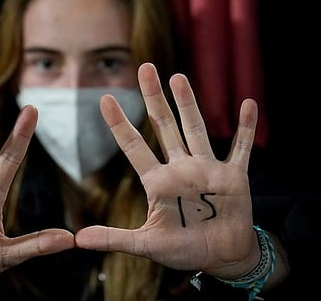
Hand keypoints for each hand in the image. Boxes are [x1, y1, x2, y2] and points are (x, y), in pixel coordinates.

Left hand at [75, 62, 259, 278]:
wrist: (221, 257)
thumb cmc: (184, 249)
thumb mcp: (147, 244)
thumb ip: (114, 239)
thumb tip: (78, 240)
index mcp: (158, 182)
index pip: (134, 147)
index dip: (119, 124)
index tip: (104, 99)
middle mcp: (181, 168)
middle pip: (164, 126)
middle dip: (154, 98)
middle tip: (145, 67)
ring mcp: (207, 169)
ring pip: (196, 129)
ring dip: (189, 104)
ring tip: (178, 77)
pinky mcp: (234, 177)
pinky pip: (241, 148)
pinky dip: (246, 128)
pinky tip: (248, 103)